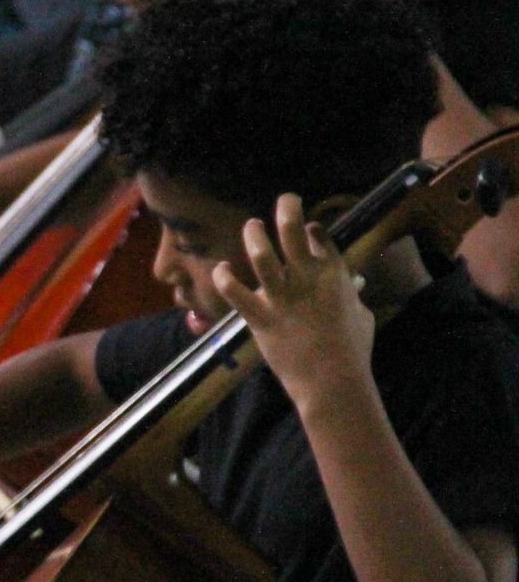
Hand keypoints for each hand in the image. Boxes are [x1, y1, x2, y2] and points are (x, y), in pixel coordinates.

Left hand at [212, 194, 375, 416]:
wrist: (333, 381)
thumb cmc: (353, 350)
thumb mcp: (361, 315)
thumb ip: (353, 296)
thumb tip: (353, 285)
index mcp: (334, 276)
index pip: (321, 237)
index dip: (312, 227)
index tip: (307, 227)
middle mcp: (307, 279)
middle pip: (293, 232)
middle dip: (287, 209)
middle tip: (284, 200)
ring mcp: (282, 297)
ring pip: (261, 255)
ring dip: (254, 235)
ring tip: (252, 226)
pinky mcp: (260, 317)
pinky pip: (235, 292)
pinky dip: (224, 278)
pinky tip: (220, 270)